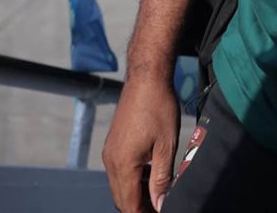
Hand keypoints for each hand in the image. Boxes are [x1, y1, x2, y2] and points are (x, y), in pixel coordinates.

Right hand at [103, 73, 180, 212]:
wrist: (146, 76)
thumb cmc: (159, 107)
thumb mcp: (166, 145)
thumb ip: (162, 179)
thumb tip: (159, 205)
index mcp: (123, 164)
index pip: (129, 205)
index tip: (158, 211)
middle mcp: (111, 160)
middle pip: (121, 198)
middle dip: (138, 206)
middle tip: (159, 204)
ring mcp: (110, 151)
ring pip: (119, 185)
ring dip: (135, 193)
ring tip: (158, 191)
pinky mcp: (112, 143)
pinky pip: (118, 171)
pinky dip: (131, 179)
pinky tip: (150, 173)